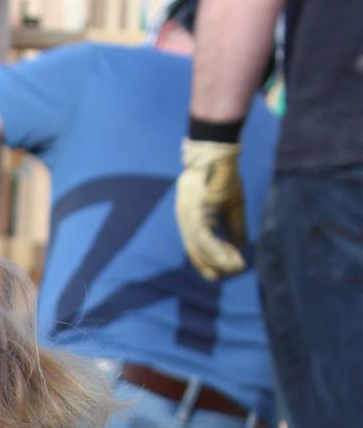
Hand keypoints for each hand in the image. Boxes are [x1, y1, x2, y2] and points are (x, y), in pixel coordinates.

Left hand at [176, 139, 247, 279]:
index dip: (208, 260)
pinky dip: (217, 251)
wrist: (220, 154)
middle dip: (212, 265)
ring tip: (236, 267)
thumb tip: (241, 246)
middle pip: (194, 250)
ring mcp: (188, 215)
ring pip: (200, 247)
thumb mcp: (232, 205)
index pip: (195, 245)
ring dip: (219, 260)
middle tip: (229, 274)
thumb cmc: (225, 176)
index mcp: (191, 217)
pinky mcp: (196, 211)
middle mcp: (186, 218)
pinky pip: (204, 238)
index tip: (223, 271)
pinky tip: (229, 260)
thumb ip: (234, 225)